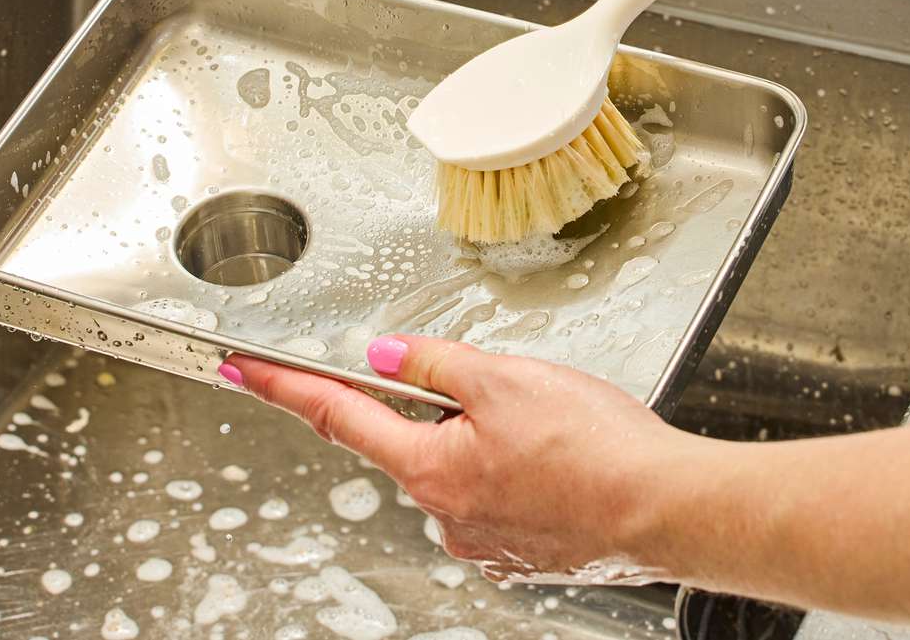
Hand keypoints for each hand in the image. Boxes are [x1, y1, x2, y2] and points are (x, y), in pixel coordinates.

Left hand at [223, 335, 712, 583]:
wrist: (667, 509)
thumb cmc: (596, 448)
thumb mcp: (503, 377)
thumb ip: (434, 362)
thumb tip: (387, 357)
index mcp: (429, 466)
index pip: (336, 415)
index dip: (283, 389)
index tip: (242, 372)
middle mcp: (444, 513)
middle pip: (413, 441)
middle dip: (443, 409)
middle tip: (509, 394)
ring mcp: (482, 539)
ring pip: (461, 469)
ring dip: (489, 443)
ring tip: (552, 431)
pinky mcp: (519, 551)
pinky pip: (498, 498)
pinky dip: (518, 474)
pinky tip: (559, 462)